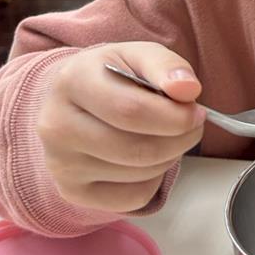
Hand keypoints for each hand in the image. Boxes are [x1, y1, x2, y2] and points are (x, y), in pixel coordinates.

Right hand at [37, 42, 205, 213]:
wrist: (74, 98)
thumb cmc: (112, 75)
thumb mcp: (138, 55)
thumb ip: (167, 66)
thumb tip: (188, 89)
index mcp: (73, 81)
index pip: (131, 111)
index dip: (175, 116)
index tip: (197, 111)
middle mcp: (57, 126)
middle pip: (136, 149)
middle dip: (179, 139)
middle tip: (193, 125)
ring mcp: (61, 163)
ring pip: (138, 174)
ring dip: (169, 156)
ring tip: (167, 135)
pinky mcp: (71, 192)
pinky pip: (132, 199)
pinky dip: (153, 181)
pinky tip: (147, 158)